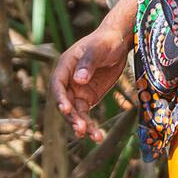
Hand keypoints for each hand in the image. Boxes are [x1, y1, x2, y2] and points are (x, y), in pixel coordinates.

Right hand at [49, 21, 130, 142]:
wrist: (119, 42)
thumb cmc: (106, 41)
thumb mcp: (98, 49)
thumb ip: (87, 63)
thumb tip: (78, 80)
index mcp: (65, 66)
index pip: (57, 85)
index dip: (60, 98)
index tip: (66, 109)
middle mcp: (68, 81)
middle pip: (65, 103)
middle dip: (71, 117)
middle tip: (80, 128)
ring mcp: (77, 91)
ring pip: (75, 112)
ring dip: (82, 125)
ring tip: (93, 136)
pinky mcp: (88, 98)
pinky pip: (86, 114)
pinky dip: (90, 125)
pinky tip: (97, 137)